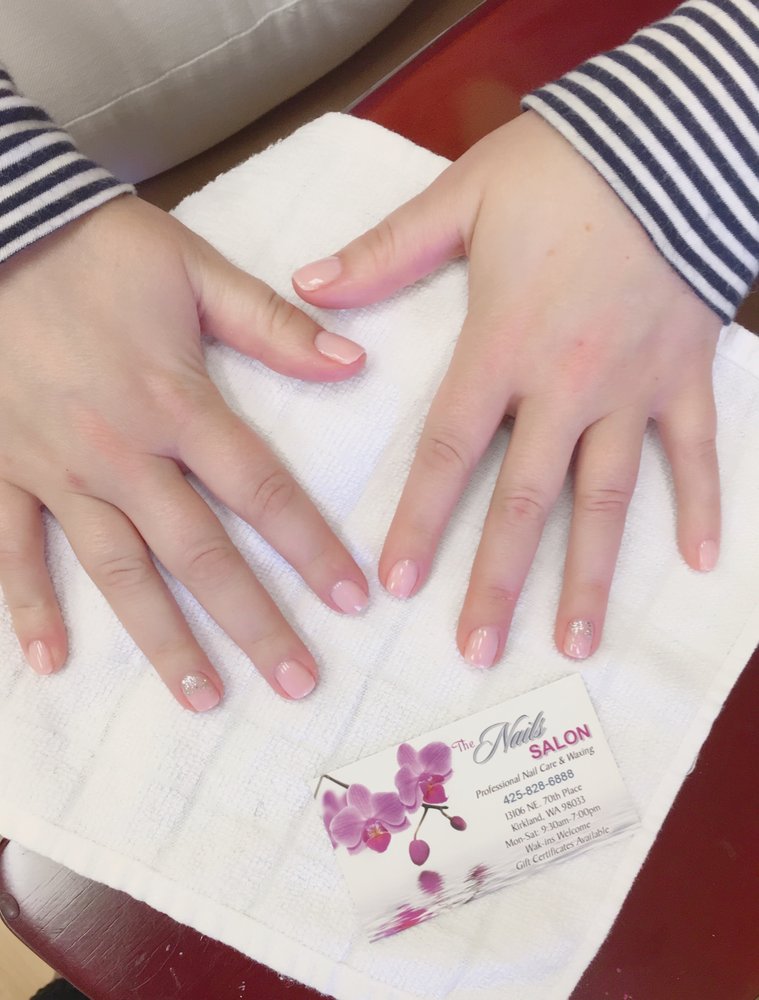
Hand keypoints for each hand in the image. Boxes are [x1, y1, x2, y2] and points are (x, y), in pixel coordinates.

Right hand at [0, 196, 368, 707]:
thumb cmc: (95, 248)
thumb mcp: (193, 269)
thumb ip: (272, 324)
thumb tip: (353, 363)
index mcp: (177, 403)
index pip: (261, 490)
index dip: (311, 548)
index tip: (352, 602)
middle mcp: (122, 453)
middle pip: (199, 553)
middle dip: (253, 622)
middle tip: (297, 684)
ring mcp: (57, 469)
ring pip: (118, 570)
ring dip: (162, 639)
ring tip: (202, 697)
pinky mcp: (2, 468)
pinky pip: (13, 547)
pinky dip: (29, 605)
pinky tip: (51, 662)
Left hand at [293, 111, 721, 665]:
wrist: (669, 141)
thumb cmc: (562, 169)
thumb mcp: (464, 198)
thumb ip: (386, 251)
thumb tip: (308, 283)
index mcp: (503, 347)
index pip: (451, 450)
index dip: (421, 519)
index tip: (399, 584)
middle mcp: (567, 385)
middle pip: (527, 500)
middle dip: (499, 579)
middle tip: (478, 650)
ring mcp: (632, 387)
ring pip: (609, 498)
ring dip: (589, 574)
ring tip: (574, 642)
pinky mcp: (683, 376)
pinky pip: (694, 451)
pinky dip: (702, 504)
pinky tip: (701, 562)